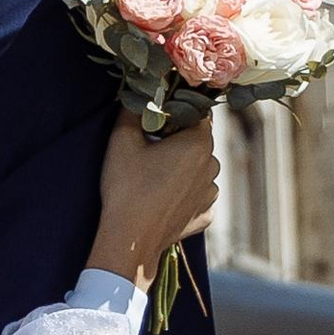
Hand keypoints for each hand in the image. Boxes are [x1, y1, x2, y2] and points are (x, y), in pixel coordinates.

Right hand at [89, 113, 220, 287]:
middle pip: (199, 142)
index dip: (179, 113)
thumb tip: (136, 94)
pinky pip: (197, 196)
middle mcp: (212, 166)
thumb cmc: (127, 188)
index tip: (160, 119)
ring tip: (155, 177)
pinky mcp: (205, 216)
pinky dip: (185, 194)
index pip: (198, 114)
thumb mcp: (121, 141)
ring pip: (200, 170)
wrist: (130, 240)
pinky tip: (163, 199)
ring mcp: (210, 194)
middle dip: (179, 141)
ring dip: (184, 168)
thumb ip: (132, 111)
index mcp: (198, 143)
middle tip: (151, 148)